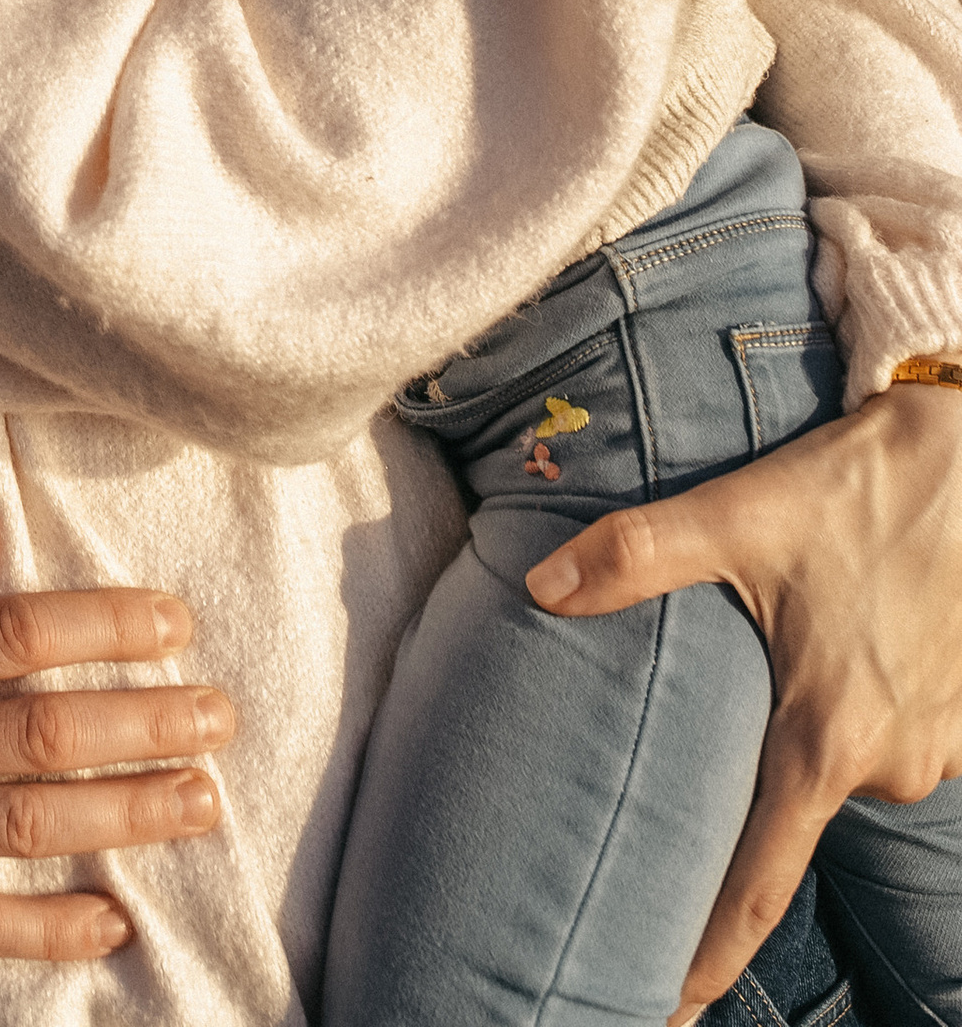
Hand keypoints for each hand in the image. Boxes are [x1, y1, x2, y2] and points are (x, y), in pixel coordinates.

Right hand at [0, 498, 229, 959]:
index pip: (24, 636)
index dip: (108, 627)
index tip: (176, 622)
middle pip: (52, 733)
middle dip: (148, 722)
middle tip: (223, 715)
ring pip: (35, 827)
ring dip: (127, 814)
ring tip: (201, 801)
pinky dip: (48, 928)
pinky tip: (113, 922)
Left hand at [524, 387, 961, 1012]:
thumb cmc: (866, 488)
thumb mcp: (742, 512)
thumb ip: (637, 555)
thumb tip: (539, 589)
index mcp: (822, 742)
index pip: (755, 887)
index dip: (707, 959)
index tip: (665, 1010)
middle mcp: (884, 765)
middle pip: (793, 807)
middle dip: (749, 792)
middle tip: (704, 753)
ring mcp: (932, 750)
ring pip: (841, 759)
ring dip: (810, 720)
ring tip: (796, 643)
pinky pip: (889, 731)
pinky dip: (857, 695)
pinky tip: (846, 632)